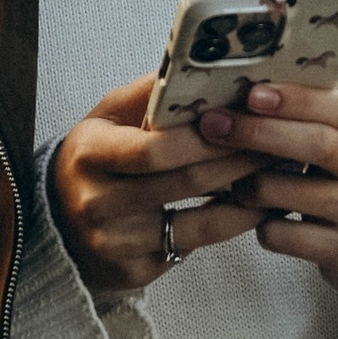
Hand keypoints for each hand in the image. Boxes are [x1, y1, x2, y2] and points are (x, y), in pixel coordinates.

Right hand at [47, 76, 263, 296]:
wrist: (57, 218)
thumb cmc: (96, 156)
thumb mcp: (108, 116)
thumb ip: (151, 93)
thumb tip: (199, 65)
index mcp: (88, 154)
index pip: (154, 148)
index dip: (205, 137)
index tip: (248, 120)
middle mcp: (96, 203)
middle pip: (184, 182)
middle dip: (239, 161)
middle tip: (280, 144)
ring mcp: (114, 244)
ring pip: (198, 226)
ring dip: (246, 200)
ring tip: (279, 177)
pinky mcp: (133, 273)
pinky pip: (193, 250)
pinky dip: (229, 228)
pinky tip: (254, 209)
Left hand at [195, 83, 337, 338]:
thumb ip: (306, 118)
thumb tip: (238, 90)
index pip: (337, 104)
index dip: (294, 97)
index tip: (252, 91)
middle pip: (316, 143)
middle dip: (259, 132)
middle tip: (214, 124)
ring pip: (293, 192)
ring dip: (250, 186)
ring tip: (231, 185)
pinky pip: (288, 235)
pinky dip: (264, 228)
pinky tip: (261, 223)